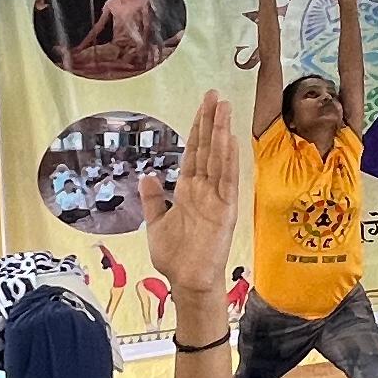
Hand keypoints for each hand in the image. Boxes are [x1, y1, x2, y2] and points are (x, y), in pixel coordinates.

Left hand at [141, 90, 240, 298]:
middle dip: (211, 121)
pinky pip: (227, 182)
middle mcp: (204, 190)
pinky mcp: (225, 211)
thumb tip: (147, 175)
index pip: (194, 152)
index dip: (198, 128)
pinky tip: (230, 141)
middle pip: (208, 149)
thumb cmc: (175, 257)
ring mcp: (216, 199)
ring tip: (224, 108)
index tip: (204, 105)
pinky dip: (229, 161)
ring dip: (221, 134)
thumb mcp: (156, 223)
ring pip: (219, 160)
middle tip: (215, 95)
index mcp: (188, 190)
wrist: (187, 282)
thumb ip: (153, 199)